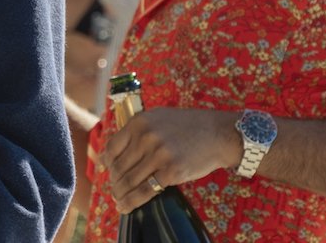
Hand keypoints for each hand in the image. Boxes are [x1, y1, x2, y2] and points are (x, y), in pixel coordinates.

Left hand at [102, 107, 239, 214]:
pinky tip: (125, 207)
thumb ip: (137, 130)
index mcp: (139, 122)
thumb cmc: (188, 126)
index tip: (107, 170)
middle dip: (114, 181)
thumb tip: (114, 149)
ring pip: (129, 180)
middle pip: (119, 166)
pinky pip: (145, 191)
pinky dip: (131, 202)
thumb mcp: (158, 118)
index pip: (112, 147)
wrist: (218, 134)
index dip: (107, 162)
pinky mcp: (171, 172)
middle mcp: (146, 137)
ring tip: (118, 200)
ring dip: (120, 194)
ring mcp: (159, 155)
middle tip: (115, 189)